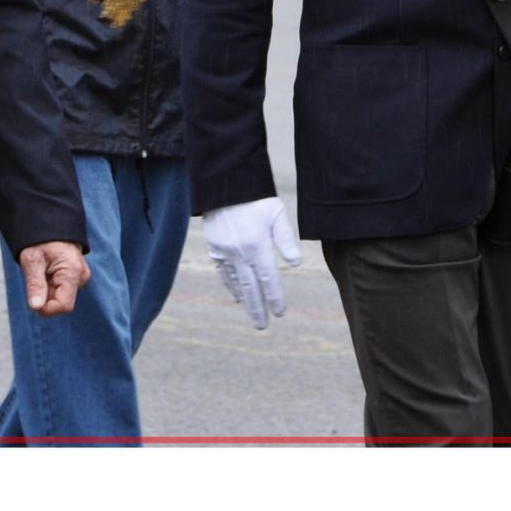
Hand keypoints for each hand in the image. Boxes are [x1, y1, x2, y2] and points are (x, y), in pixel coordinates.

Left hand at [18, 241, 88, 315]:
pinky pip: (61, 289)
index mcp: (72, 272)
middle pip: (60, 302)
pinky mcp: (75, 276)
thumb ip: (34, 283)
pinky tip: (46, 270)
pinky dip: (49, 284)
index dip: (45, 308)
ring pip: (59, 296)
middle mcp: (81, 276)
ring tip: (41, 269)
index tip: (32, 295)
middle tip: (36, 274)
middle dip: (44, 295)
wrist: (50, 222)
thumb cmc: (40, 238)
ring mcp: (79, 276)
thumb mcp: (32, 259)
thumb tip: (36, 307)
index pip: (63, 306)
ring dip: (46, 289)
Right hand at [202, 197, 302, 328]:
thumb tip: (296, 265)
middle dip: (257, 309)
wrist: (224, 183)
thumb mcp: (277, 214)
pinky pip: (223, 272)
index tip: (281, 313)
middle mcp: (239, 253)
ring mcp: (224, 251)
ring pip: (236, 282)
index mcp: (257, 246)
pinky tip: (236, 294)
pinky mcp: (214, 247)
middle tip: (263, 326)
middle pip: (250, 288)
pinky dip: (231, 285)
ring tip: (252, 314)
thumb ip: (287, 240)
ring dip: (245, 300)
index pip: (269, 279)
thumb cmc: (256, 197)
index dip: (275, 297)